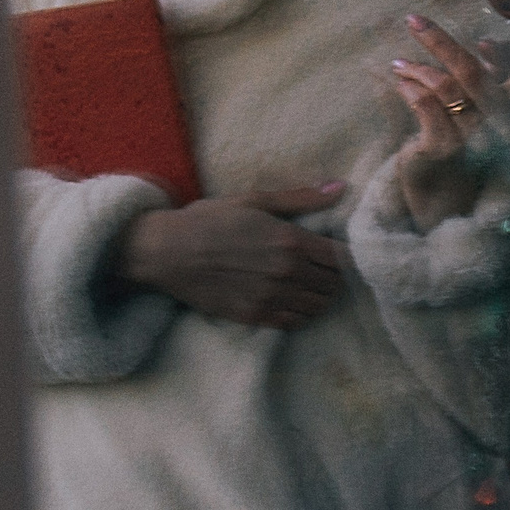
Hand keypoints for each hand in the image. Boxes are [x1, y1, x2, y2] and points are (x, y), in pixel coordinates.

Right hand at [114, 184, 348, 327]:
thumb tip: (339, 187)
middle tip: (323, 270)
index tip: (336, 254)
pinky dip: (300, 314)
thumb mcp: (254, 201)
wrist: (165, 251)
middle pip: (334, 284)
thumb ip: (300, 198)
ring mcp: (270, 297)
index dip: (344, 256)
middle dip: (334, 277)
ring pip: (318, 306)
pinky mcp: (253, 316)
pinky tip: (291, 301)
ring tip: (308, 286)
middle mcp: (286, 271)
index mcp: (291, 240)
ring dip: (320, 296)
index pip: (342, 257)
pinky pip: (294, 322)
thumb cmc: (209, 220)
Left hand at [391, 14, 509, 229]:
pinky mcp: (444, 149)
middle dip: (440, 40)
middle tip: (413, 19)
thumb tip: (488, 45)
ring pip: (444, 87)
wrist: (443, 206)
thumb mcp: (477, 118)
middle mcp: (498, 129)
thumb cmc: (463, 157)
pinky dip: (410, 89)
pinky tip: (399, 84)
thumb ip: (487, 84)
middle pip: (472, 72)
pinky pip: (425, 107)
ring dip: (416, 68)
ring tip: (398, 64)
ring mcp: (472, 139)